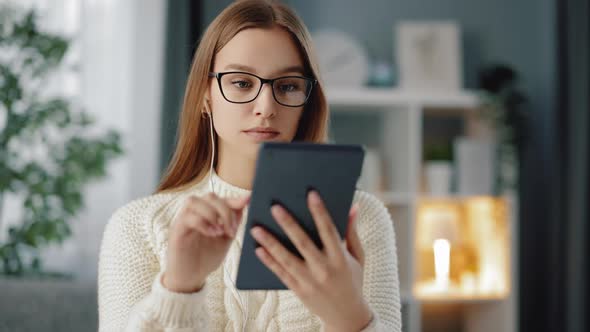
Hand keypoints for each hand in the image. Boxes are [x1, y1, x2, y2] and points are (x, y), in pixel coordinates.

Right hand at [163, 192, 249, 292]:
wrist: (191, 277)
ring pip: (194, 201)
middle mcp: (194, 212)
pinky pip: (187, 217)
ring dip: (212, 214)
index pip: (221, 199)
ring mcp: (183, 219)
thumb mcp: (225, 239)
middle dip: (225, 210)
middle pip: (209, 196)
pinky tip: (212, 234)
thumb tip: (244, 204)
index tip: (249, 200)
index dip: (235, 199)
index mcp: (207, 212)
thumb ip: (233, 222)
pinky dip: (203, 223)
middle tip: (232, 229)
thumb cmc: (206, 257)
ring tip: (221, 232)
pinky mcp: (176, 230)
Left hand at [250, 191, 371, 331]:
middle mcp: (324, 269)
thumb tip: (352, 206)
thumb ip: (352, 232)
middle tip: (275, 207)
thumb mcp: (358, 257)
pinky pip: (281, 274)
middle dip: (288, 223)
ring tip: (256, 228)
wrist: (347, 317)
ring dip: (270, 242)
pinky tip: (257, 249)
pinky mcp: (299, 291)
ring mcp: (310, 282)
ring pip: (287, 258)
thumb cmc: (353, 281)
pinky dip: (269, 262)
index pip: (329, 230)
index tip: (311, 194)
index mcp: (341, 258)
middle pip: (303, 242)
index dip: (320, 211)